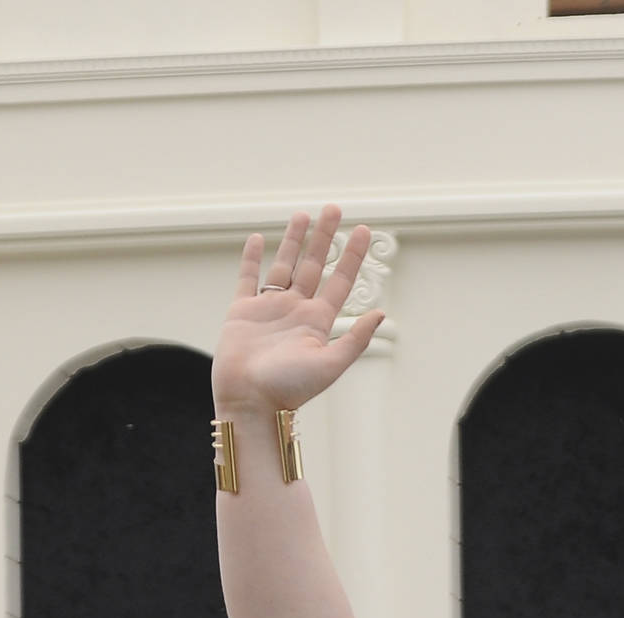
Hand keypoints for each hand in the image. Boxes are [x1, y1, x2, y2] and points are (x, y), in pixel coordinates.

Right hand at [212, 203, 386, 417]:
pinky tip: (259, 240)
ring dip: (293, 240)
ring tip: (303, 215)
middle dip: (324, 237)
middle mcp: (296, 311)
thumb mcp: (330, 363)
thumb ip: (355, 338)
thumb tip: (381, 313)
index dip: (351, 256)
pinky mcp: (242, 312)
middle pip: (313, 264)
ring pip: (283, 265)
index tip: (362, 231)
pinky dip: (252, 258)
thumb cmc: (290, 389)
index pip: (340, 280)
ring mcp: (269, 309)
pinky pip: (248, 278)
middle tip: (334, 209)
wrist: (250, 402)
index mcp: (318, 322)